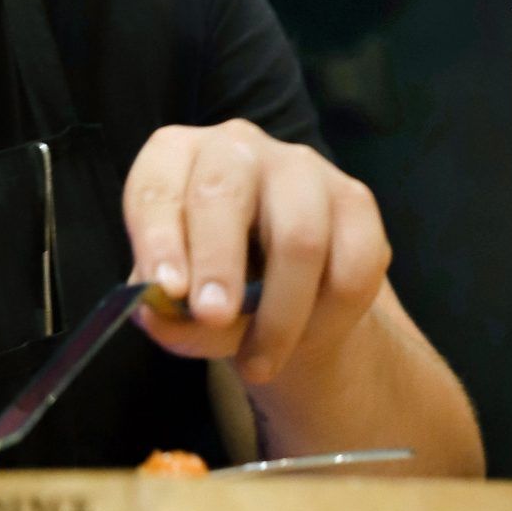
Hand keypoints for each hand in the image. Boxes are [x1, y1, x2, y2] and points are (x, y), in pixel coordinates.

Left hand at [122, 118, 390, 386]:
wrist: (283, 292)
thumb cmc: (211, 279)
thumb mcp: (178, 297)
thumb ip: (165, 309)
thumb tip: (157, 315)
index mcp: (175, 155)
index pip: (157, 186)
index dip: (159, 236)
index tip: (166, 288)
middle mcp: (236, 146)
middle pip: (223, 193)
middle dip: (218, 262)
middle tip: (213, 317)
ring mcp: (301, 166)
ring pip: (298, 237)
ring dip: (278, 313)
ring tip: (258, 364)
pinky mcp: (354, 200)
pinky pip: (352, 265)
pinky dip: (328, 317)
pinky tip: (305, 341)